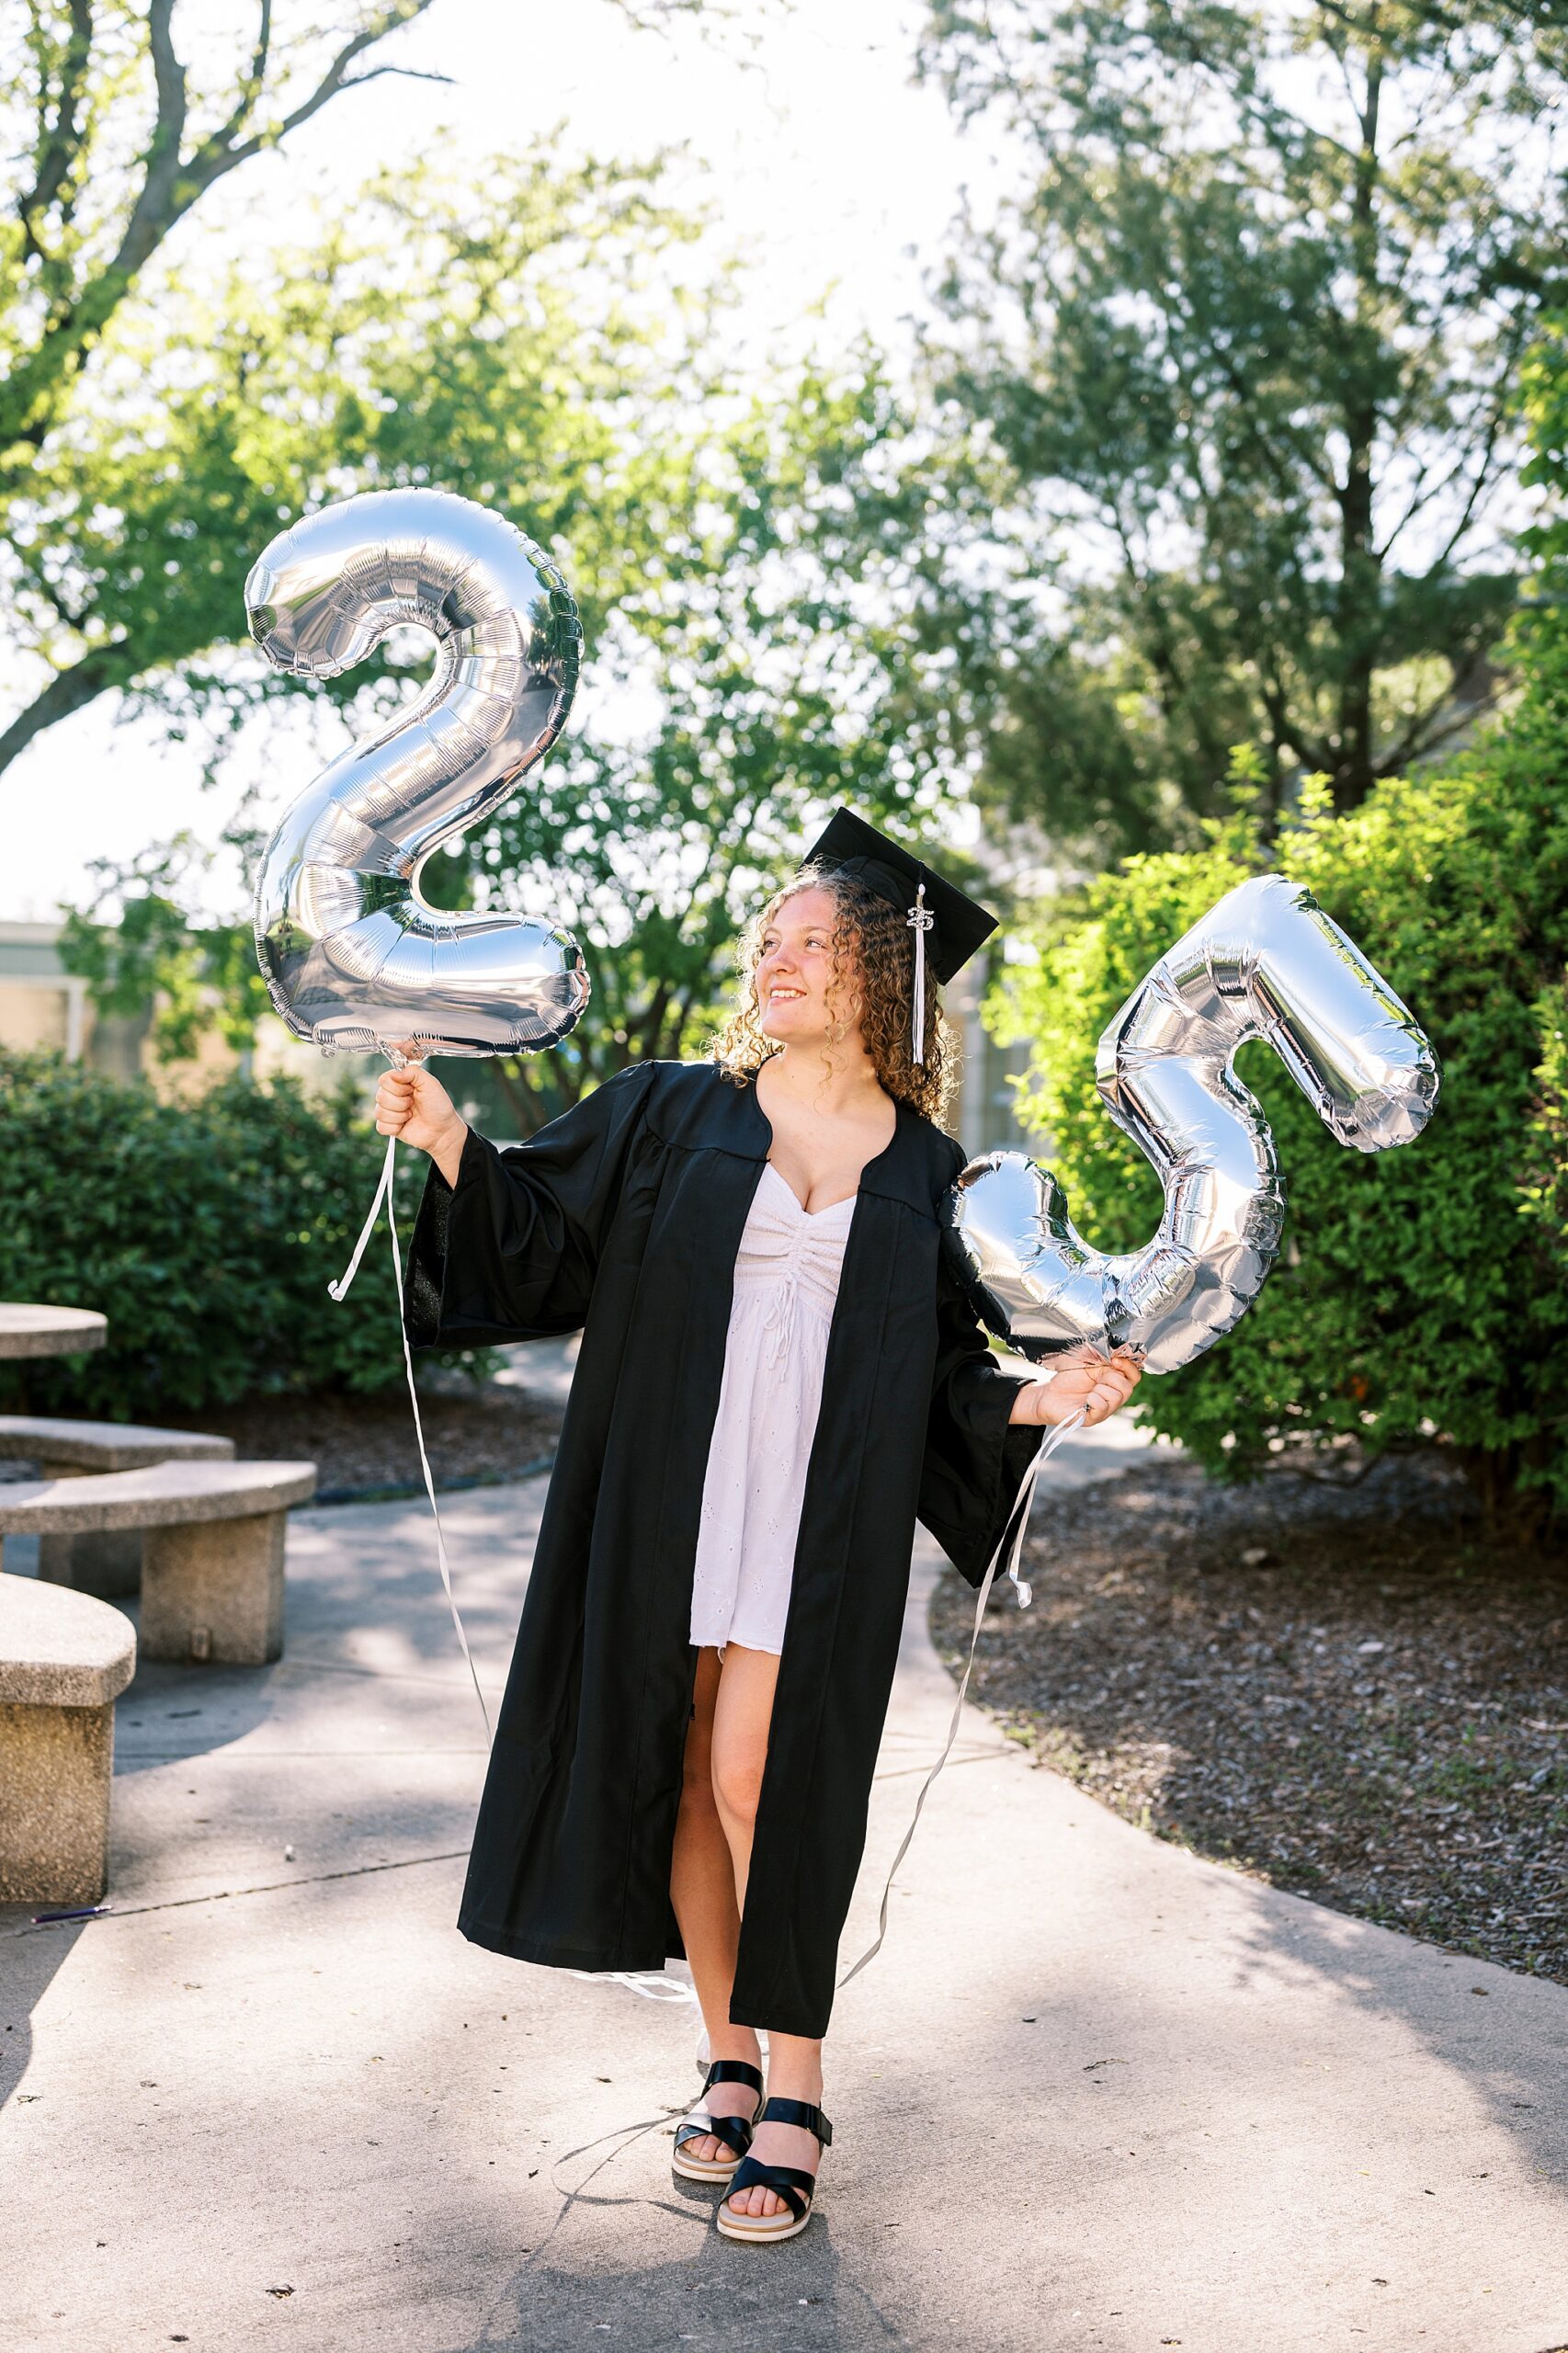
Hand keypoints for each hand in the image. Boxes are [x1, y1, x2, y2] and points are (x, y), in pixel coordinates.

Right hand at [374, 1050, 466, 1183]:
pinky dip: (394, 1127)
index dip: (397, 1085)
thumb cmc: (440, 1107)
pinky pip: (379, 1126)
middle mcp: (393, 1095)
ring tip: (412, 1116)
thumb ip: (414, 1072)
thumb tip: (396, 1072)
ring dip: (398, 1114)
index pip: (384, 1078)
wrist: (443, 1133)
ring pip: (378, 1110)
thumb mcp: (432, 1084)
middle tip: (415, 1105)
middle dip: (400, 1101)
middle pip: (380, 1094)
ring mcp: (389, 1111)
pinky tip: (406, 1126)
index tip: (411, 1090)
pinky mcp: (389, 1127)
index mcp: (402, 1081)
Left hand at [1007, 1345, 1143, 1428]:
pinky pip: (1102, 1408)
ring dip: (1100, 1389)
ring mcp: (1105, 1409)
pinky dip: (1094, 1400)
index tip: (1114, 1359)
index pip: (1134, 1376)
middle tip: (1096, 1378)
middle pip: (1128, 1388)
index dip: (1128, 1366)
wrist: (1048, 1393)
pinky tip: (1085, 1400)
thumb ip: (1102, 1353)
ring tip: (1089, 1390)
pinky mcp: (1093, 1418)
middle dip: (1111, 1378)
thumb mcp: (1086, 1359)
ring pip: (1117, 1398)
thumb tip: (1116, 1348)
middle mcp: (1113, 1397)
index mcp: (1114, 1381)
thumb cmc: (1068, 1377)